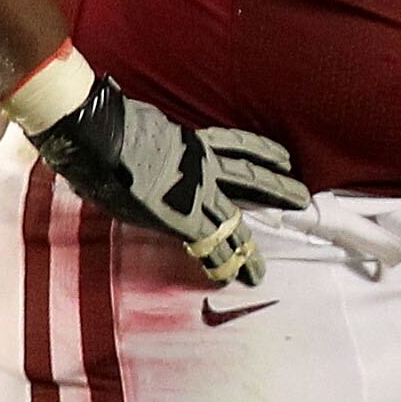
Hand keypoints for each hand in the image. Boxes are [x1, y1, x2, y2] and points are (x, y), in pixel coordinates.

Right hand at [23, 70, 304, 286]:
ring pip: (234, 223)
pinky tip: (240, 276)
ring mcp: (195, 193)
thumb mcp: (141, 125)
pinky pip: (212, 245)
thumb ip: (151, 136)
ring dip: (249, 250)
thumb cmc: (105, 127)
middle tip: (303, 198)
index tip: (282, 158)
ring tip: (262, 268)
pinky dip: (226, 262)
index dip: (261, 151)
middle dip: (277, 190)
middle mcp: (201, 167)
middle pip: (250, 179)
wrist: (98, 137)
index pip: (235, 147)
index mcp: (191, 142)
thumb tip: (137, 136)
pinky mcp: (184, 218)